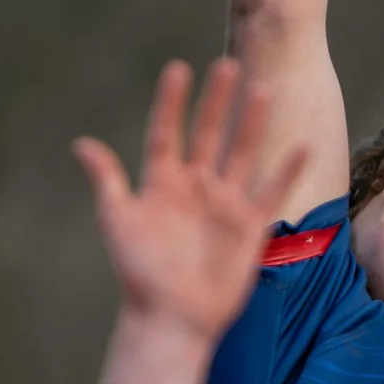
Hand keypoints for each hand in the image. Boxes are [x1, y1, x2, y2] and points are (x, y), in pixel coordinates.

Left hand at [74, 60, 301, 347]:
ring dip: (252, 123)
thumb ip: (108, 181)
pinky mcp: (249, 227)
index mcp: (161, 184)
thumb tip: (82, 143)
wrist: (171, 318)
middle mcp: (194, 188)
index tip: (178, 69)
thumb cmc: (140, 273)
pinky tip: (301, 145)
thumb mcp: (119, 221)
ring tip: (263, 89)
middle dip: (217, 102)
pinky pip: (272, 192)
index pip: (166, 133)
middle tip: (226, 65)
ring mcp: (224, 205)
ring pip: (242, 154)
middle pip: (208, 135)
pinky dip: (287, 170)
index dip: (171, 103)